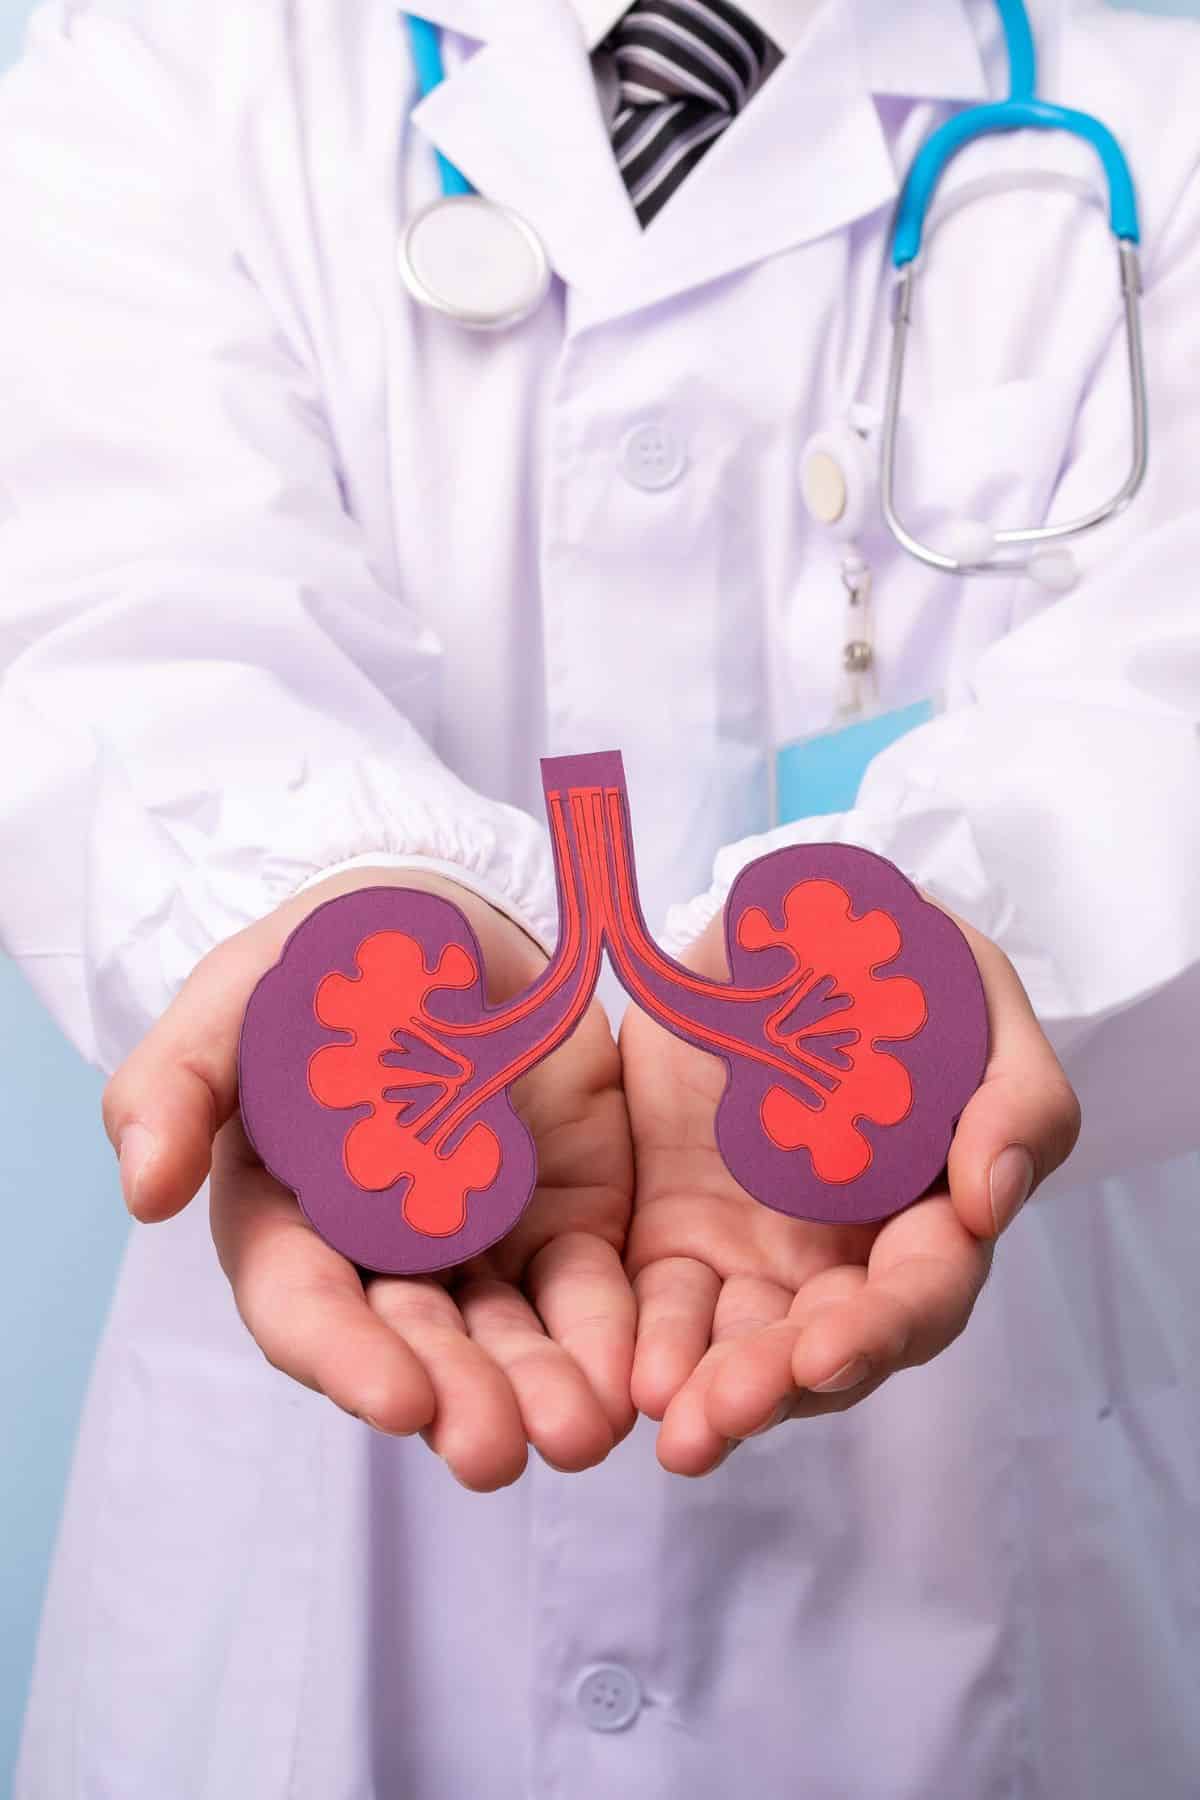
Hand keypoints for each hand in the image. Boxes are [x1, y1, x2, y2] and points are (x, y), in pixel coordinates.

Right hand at [102, 869, 633, 1490]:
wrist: (449, 917)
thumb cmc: (327, 958)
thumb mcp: (242, 995)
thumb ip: (180, 1081)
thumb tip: (142, 1189)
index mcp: (290, 1216)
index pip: (304, 1303)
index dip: (344, 1355)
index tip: (395, 1399)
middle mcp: (383, 1254)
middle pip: (415, 1345)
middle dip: (454, 1399)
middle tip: (493, 1450)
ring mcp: (481, 1244)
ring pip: (507, 1339)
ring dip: (538, 1392)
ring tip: (577, 1432)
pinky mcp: (567, 1220)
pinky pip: (589, 1290)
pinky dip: (608, 1335)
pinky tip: (631, 1379)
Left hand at [619, 904, 1080, 1475]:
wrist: (777, 934)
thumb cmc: (898, 968)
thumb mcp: (977, 1002)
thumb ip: (1016, 1097)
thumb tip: (990, 1201)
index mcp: (931, 1209)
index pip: (924, 1293)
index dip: (883, 1329)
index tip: (828, 1351)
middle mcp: (848, 1255)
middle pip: (832, 1349)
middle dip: (783, 1386)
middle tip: (724, 1411)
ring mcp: (760, 1255)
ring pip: (746, 1352)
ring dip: (717, 1396)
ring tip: (676, 1429)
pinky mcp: (678, 1240)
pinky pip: (665, 1309)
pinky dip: (650, 1350)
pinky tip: (629, 1379)